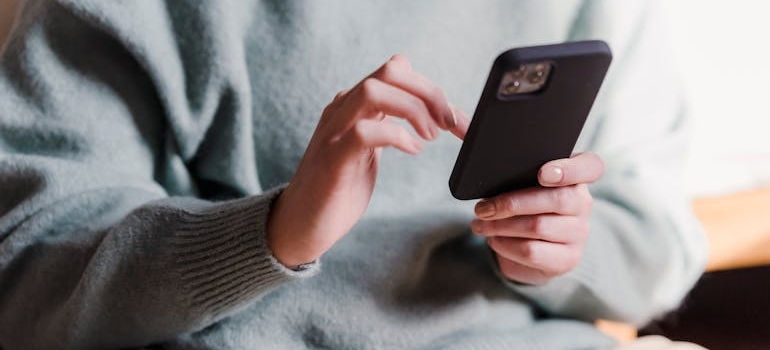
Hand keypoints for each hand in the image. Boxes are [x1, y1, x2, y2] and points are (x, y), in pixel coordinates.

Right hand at [267, 55, 469, 267]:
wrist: (299, 225)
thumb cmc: (338, 189)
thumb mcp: (369, 150)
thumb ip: (389, 126)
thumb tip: (430, 116)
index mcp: (354, 105)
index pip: (397, 71)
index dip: (433, 90)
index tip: (457, 120)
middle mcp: (342, 110)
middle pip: (390, 71)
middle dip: (429, 93)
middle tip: (449, 125)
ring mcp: (334, 132)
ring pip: (375, 90)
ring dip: (414, 110)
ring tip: (430, 137)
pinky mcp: (332, 159)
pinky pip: (364, 131)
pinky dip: (396, 136)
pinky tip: (412, 150)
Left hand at [470, 152, 603, 284]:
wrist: (530, 250)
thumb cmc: (521, 206)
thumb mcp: (518, 182)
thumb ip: (508, 163)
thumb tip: (468, 137)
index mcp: (576, 177)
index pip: (591, 166)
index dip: (569, 169)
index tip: (543, 173)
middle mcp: (584, 203)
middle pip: (556, 199)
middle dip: (511, 202)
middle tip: (482, 207)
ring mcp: (579, 233)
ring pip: (538, 226)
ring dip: (501, 225)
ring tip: (479, 223)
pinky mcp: (567, 259)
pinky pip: (532, 251)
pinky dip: (505, 244)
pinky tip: (493, 239)